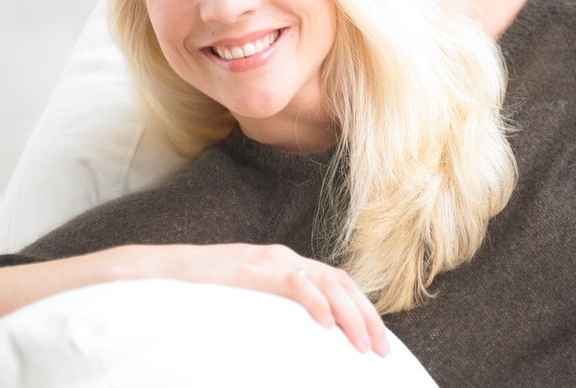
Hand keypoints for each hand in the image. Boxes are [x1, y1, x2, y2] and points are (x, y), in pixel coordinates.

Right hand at [116, 243, 389, 356]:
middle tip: (382, 352)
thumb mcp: (246, 303)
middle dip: (367, 317)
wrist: (157, 272)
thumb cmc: (199, 294)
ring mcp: (270, 260)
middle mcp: (286, 258)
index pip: (339, 284)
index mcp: (288, 266)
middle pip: (342, 282)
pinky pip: (294, 282)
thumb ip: (274, 312)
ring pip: (327, 281)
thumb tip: (298, 342)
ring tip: (363, 345)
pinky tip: (326, 326)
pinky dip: (315, 302)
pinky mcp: (253, 267)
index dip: (363, 312)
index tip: (378, 344)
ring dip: (351, 314)